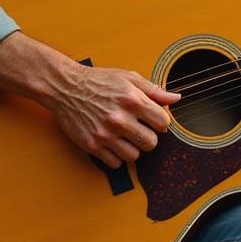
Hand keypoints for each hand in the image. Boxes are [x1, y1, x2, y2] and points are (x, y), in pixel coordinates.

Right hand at [48, 63, 180, 167]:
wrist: (65, 87)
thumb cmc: (98, 81)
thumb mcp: (128, 78)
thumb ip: (154, 90)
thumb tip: (176, 98)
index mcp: (132, 100)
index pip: (163, 123)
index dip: (160, 122)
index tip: (152, 120)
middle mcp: (120, 118)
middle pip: (151, 143)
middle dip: (148, 137)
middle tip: (139, 130)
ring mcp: (105, 134)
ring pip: (134, 156)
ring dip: (132, 148)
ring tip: (124, 136)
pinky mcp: (92, 145)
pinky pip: (115, 163)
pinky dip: (116, 157)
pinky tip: (112, 143)